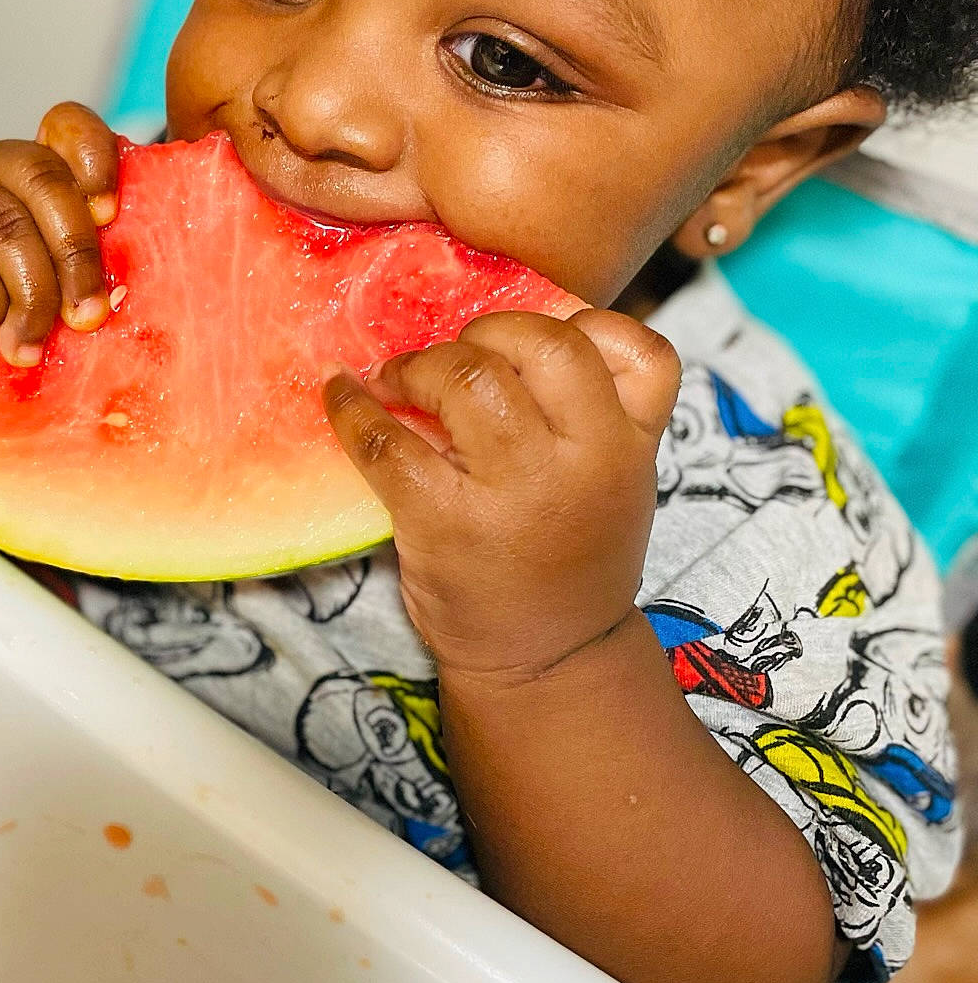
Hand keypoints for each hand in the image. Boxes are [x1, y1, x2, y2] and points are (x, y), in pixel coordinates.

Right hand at [0, 103, 117, 445]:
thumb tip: (140, 283)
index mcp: (40, 172)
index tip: (109, 212)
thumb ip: (94, 267)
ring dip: (33, 295)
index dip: (95, 158)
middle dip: (77, 255)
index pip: (69, 127)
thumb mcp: (66, 288)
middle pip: (46, 182)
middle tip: (88, 315)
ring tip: (35, 344)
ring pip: (7, 227)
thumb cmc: (16, 322)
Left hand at [322, 310, 681, 684]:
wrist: (547, 659)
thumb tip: (509, 328)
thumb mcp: (616, 483)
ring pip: (469, 376)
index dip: (583, 323)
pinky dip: (354, 410)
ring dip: (422, 364)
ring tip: (399, 378)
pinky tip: (344, 397)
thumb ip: (590, 413)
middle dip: (488, 334)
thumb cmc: (570, 556)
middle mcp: (586, 462)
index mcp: (631, 447)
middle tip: (455, 358)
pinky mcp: (445, 522)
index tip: (531, 343)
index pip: (639, 349)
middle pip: (544, 343)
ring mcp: (517, 492)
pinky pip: (389, 441)